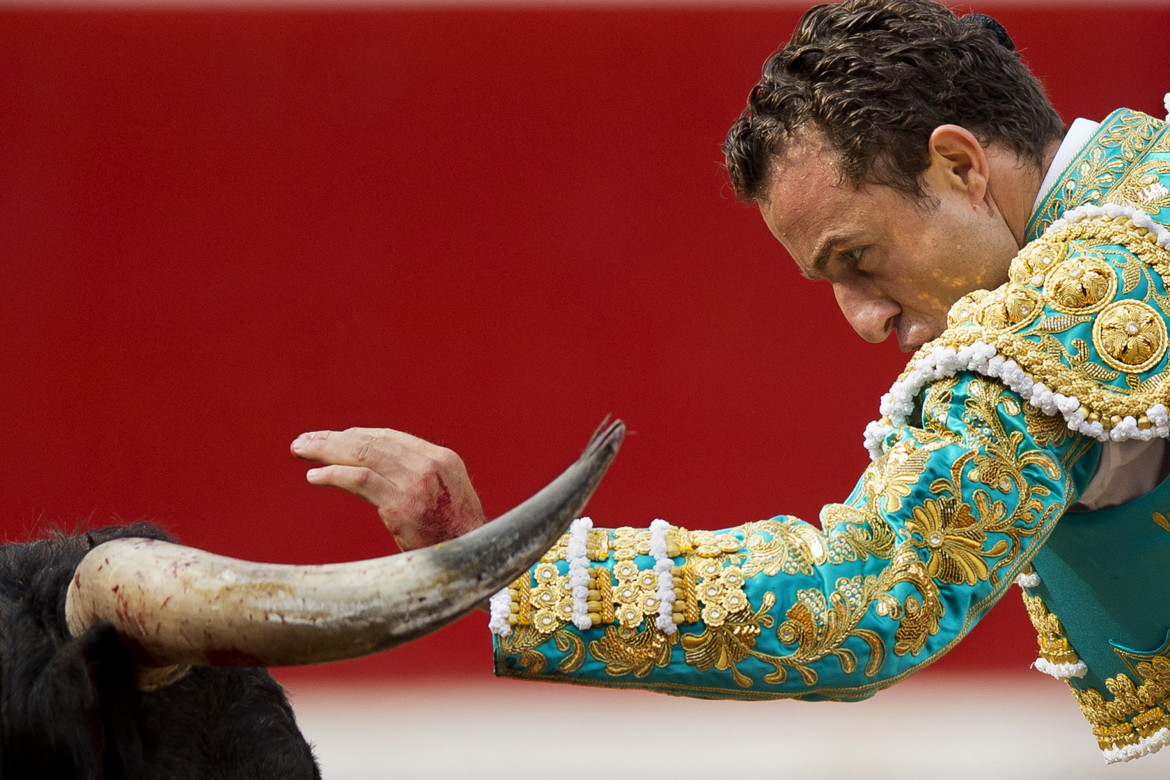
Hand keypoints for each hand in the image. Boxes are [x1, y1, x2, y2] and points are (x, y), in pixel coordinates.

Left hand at [290, 427, 485, 550]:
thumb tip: (383, 474)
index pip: (392, 437)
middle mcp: (432, 465)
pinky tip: (315, 477)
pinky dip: (334, 475)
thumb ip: (422, 481)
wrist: (477, 567)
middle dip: (334, 439)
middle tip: (305, 440)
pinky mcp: (403, 506)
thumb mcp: (448, 499)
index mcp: (443, 459)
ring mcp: (418, 484)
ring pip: (363, 455)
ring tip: (301, 451)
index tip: (332, 439)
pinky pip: (361, 481)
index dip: (357, 435)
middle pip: (373, 442)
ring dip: (327, 451)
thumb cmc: (458, 540)